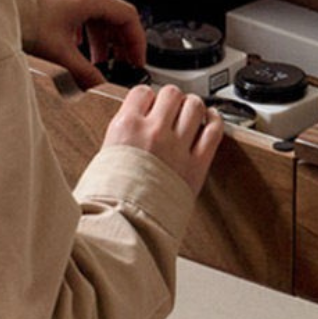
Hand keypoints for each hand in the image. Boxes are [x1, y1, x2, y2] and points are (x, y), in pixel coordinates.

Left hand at [28, 0, 145, 87]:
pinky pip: (82, 10)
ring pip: (97, 13)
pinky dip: (86, 29)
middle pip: (114, 15)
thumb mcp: (59, 51)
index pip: (128, 17)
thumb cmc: (24, 16)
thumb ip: (83, 71)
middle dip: (119, 42)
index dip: (137, 41)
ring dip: (101, 38)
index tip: (136, 58)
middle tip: (121, 63)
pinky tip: (77, 45)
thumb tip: (97, 84)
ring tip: (97, 60)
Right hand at [103, 85, 222, 197]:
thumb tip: (130, 129)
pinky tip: (211, 121)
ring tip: (190, 114)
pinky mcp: (196, 165)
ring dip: (193, 107)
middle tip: (171, 110)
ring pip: (195, 106)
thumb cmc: (109, 200)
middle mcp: (153, 131)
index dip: (147, 98)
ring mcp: (177, 147)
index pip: (142, 92)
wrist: (124, 226)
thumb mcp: (102, 158)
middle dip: (172, 100)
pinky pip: (213, 132)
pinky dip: (214, 121)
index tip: (149, 104)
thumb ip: (121, 137)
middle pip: (171, 94)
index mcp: (126, 127)